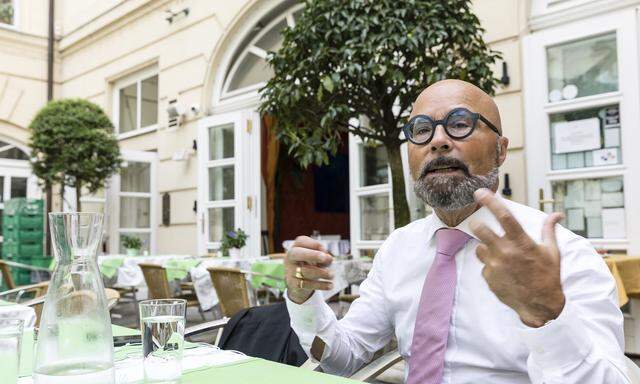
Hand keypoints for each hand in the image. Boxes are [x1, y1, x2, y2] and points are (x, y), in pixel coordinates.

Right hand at [285, 236, 334, 303]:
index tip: (325, 251)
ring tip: (332, 275)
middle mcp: (290, 258)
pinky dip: (321, 285)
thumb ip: (323, 256)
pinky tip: (330, 285)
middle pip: (297, 253)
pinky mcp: (293, 284)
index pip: (301, 241)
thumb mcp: (316, 258)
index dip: (315, 245)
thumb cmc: (309, 265)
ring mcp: (290, 271)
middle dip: (312, 254)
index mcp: (295, 247)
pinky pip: (307, 284)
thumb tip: (329, 258)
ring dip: (321, 272)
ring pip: (305, 271)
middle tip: (324, 258)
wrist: (296, 283)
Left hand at [470, 189, 565, 327]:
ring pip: (479, 248)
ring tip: (501, 256)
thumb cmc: (548, 276)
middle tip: (478, 224)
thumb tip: (557, 214)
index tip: (480, 192)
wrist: (540, 305)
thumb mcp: (552, 252)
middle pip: (479, 229)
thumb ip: (549, 230)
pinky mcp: (488, 277)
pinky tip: (503, 273)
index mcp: (522, 242)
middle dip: (476, 224)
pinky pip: (484, 265)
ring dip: (486, 248)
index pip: (504, 216)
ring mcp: (495, 265)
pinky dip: (491, 266)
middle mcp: (505, 252)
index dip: (490, 201)